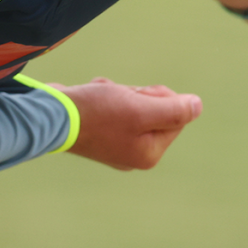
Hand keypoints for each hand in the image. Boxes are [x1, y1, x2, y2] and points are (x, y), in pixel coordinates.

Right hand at [50, 77, 202, 169]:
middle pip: (153, 110)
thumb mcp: (140, 108)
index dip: (159, 97)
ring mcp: (114, 145)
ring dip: (119, 92)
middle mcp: (133, 154)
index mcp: (149, 154)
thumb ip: (174, 109)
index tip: (137, 97)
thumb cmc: (96, 113)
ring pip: (132, 105)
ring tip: (99, 97)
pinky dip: (103, 96)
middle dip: (136, 95)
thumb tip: (197, 106)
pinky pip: (112, 106)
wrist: (50, 115)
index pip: (175, 116)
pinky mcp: (97, 133)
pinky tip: (90, 99)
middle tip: (117, 97)